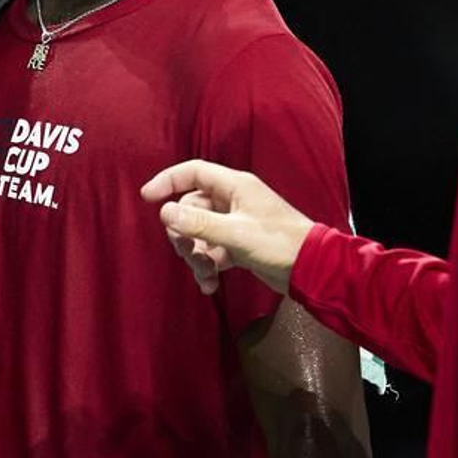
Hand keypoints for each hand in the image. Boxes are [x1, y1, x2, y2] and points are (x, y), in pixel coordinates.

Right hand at [140, 160, 316, 295]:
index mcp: (234, 186)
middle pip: (190, 208)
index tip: (147, 198)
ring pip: (199, 233)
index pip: (193, 172)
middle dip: (183, 233)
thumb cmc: (278, 243)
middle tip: (187, 253)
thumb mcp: (235, 233)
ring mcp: (235, 224)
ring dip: (195, 255)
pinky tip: (210, 284)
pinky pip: (211, 251)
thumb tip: (165, 213)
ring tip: (205, 274)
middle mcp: (232, 201)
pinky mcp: (238, 245)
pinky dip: (207, 266)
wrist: (310, 270)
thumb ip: (199, 223)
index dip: (168, 181)